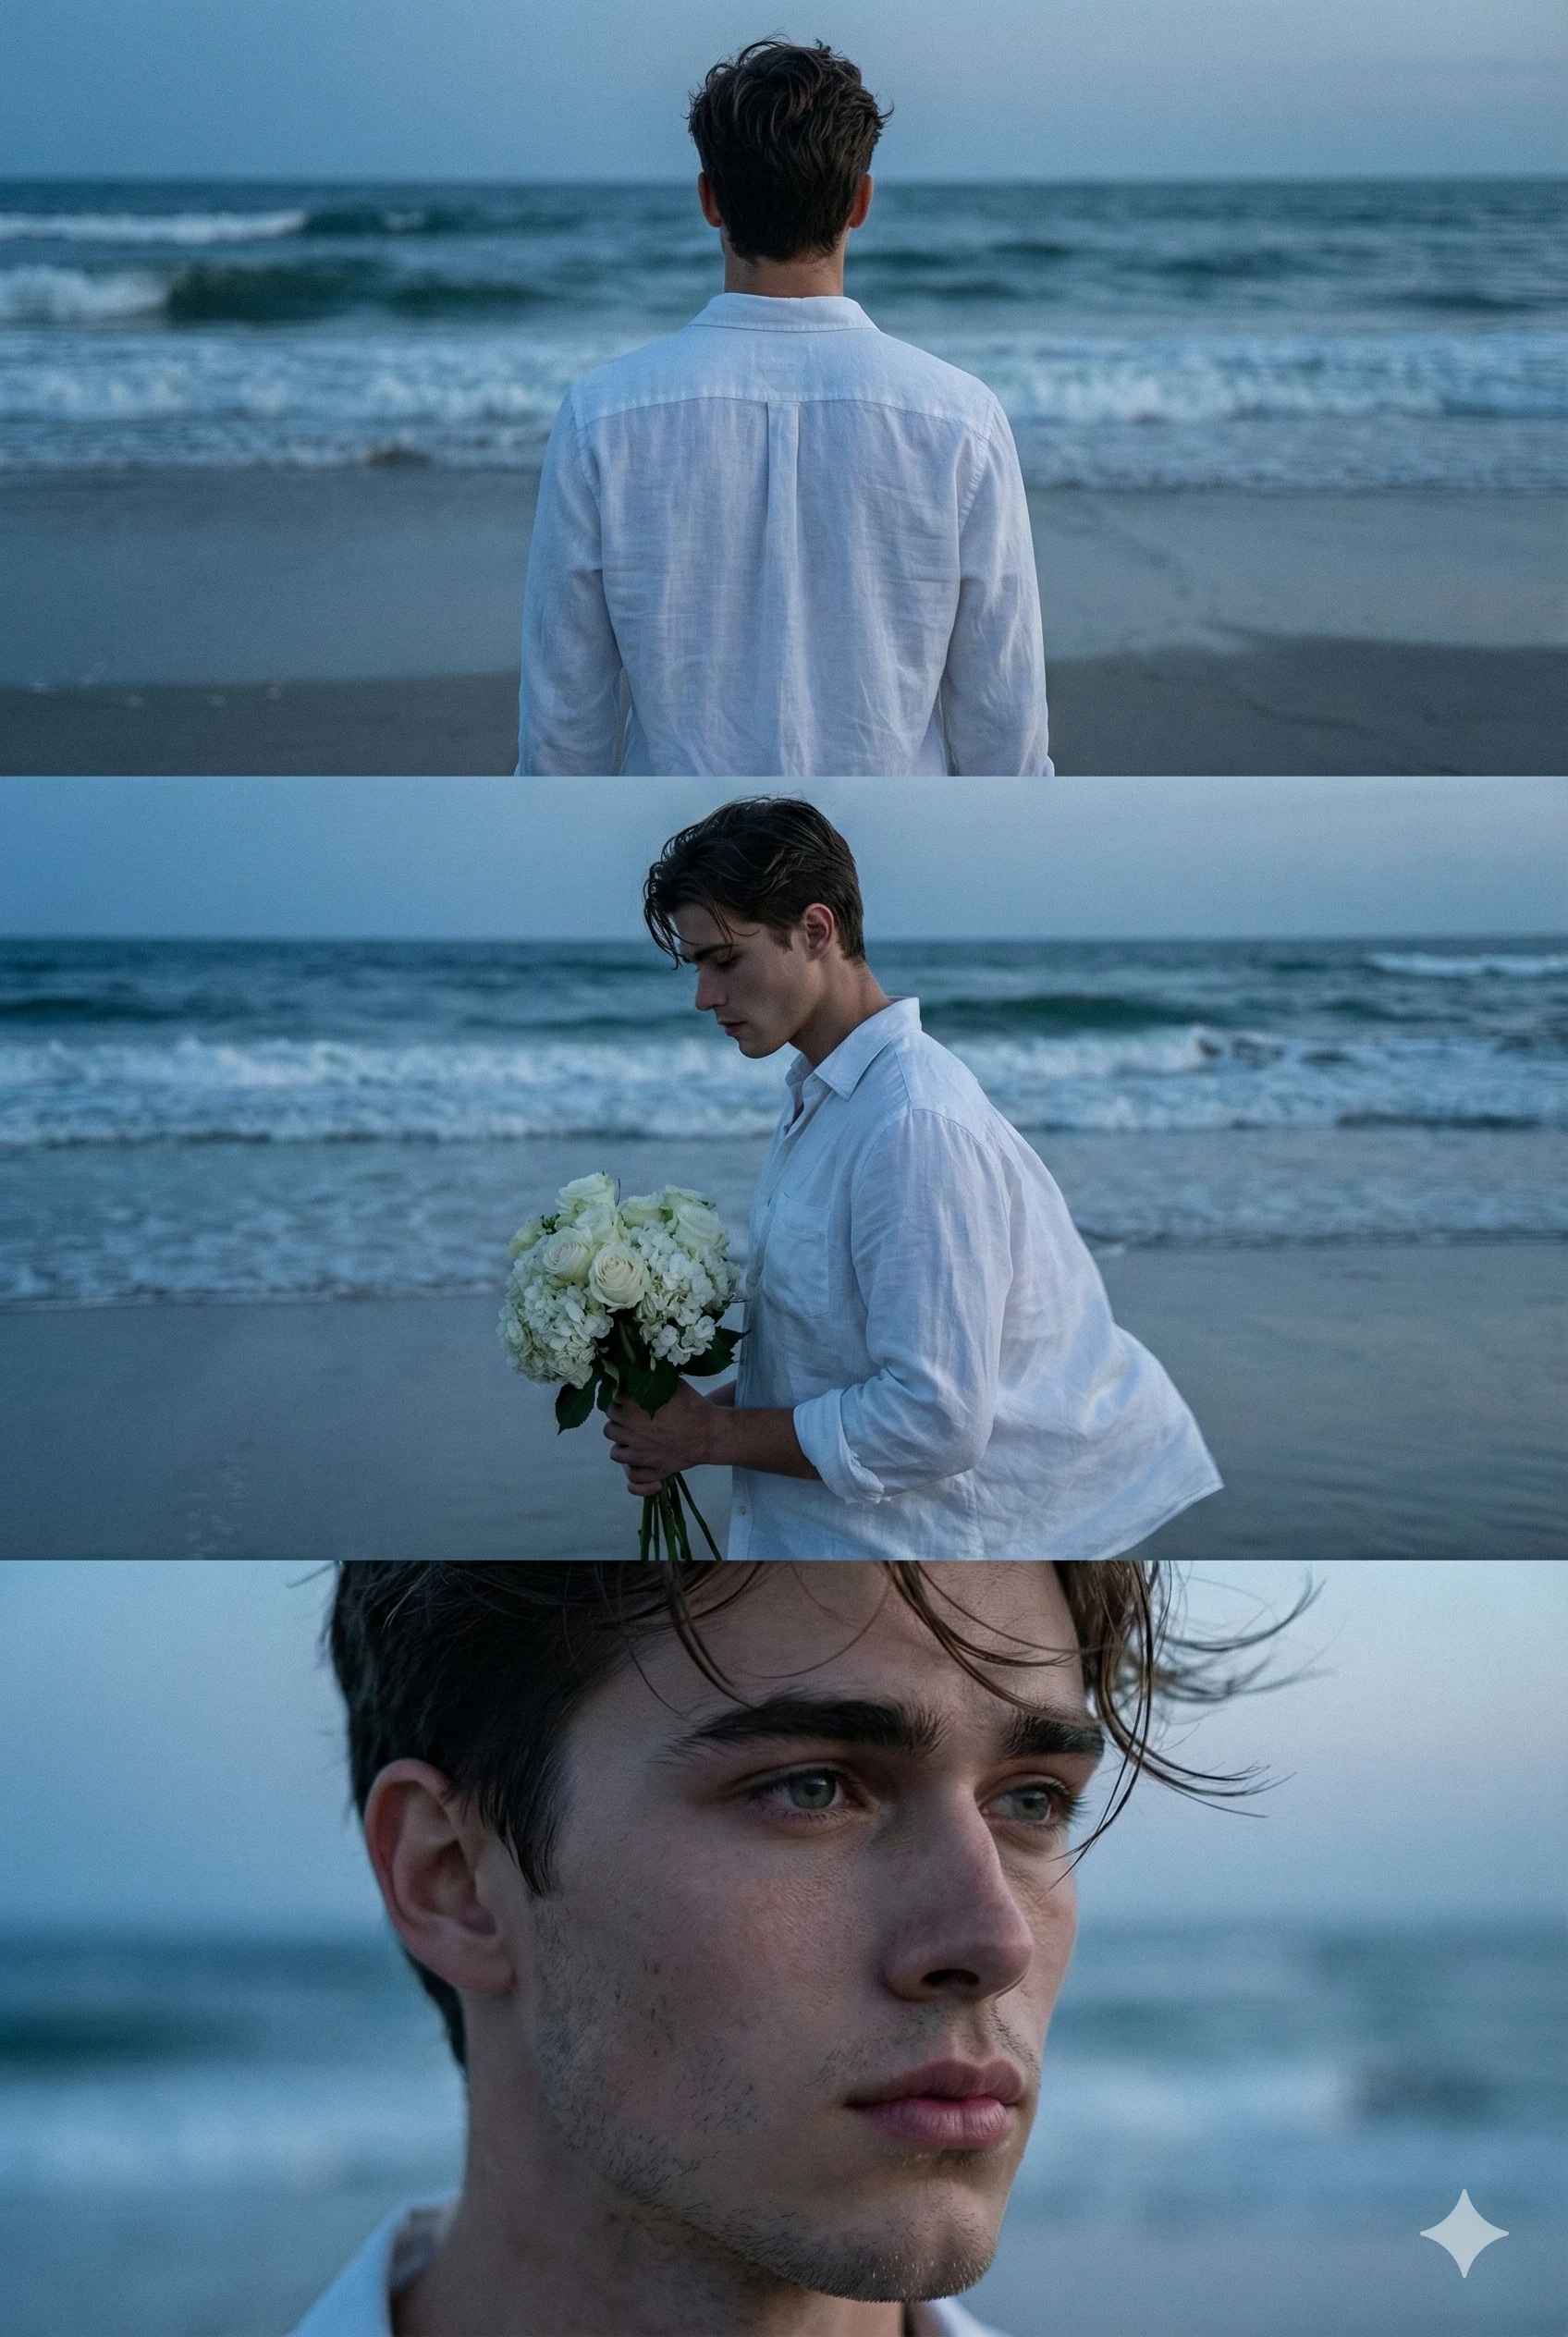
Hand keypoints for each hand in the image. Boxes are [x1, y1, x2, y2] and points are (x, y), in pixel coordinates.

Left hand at [605, 1379, 722, 1496]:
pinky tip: (631, 1445)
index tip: (630, 1394)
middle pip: (610, 1412)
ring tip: (630, 1427)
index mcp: (633, 1399)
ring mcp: (631, 1440)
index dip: (622, 1392)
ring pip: (609, 1432)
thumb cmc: (692, 1406)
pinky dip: (621, 1448)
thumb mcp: (672, 1384)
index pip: (614, 1392)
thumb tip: (640, 1370)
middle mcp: (628, 1420)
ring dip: (617, 1427)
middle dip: (619, 1409)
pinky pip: (616, 1453)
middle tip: (632, 1410)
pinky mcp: (638, 1458)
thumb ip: (652, 1379)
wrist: (707, 1434)